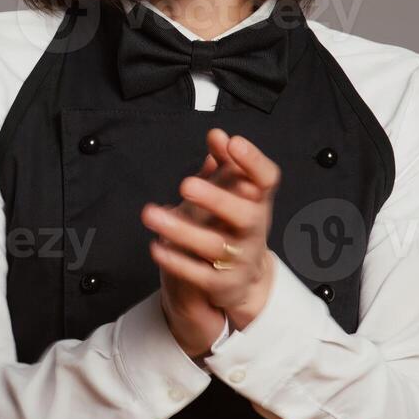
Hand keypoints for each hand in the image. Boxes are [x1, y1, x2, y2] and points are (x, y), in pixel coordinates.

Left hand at [142, 128, 280, 330]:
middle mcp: (255, 231)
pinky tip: (156, 246)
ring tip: (151, 214)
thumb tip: (218, 135)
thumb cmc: (235, 225)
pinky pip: (199, 274)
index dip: (253, 161)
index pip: (267, 179)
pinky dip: (177, 261)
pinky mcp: (222, 283)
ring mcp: (241, 259)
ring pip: (215, 246)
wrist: (243, 278)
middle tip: (185, 184)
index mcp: (259, 203)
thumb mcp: (233, 194)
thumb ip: (226, 163)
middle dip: (216, 199)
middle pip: (244, 215)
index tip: (233, 143)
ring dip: (181, 230)